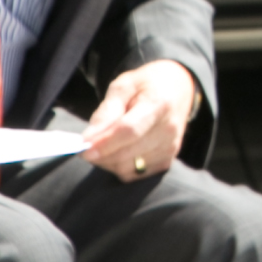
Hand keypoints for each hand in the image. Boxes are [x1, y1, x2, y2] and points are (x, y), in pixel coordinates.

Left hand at [82, 61, 199, 183]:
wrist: (177, 89)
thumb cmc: (146, 86)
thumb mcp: (123, 86)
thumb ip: (106, 112)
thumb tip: (88, 139)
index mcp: (159, 104)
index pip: (129, 130)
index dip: (105, 143)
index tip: (83, 148)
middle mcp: (169, 129)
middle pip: (127, 153)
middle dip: (101, 153)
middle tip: (86, 145)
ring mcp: (170, 148)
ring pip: (127, 168)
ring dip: (108, 161)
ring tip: (104, 144)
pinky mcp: (166, 162)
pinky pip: (133, 175)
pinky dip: (119, 167)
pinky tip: (118, 151)